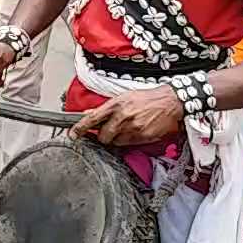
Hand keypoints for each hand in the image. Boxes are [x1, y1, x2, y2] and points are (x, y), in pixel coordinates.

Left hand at [69, 85, 183, 145]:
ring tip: (125, 128)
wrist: (170, 102)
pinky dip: (127, 140)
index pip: (92, 118)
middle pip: (102, 136)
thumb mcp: (124, 97)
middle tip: (107, 131)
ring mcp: (132, 128)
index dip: (80, 128)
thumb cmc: (148, 98)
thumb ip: (106, 107)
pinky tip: (134, 131)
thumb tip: (89, 113)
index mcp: (116, 104)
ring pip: (115, 142)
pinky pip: (127, 144)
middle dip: (102, 136)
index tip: (72, 134)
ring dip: (116, 138)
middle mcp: (122, 117)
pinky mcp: (142, 137)